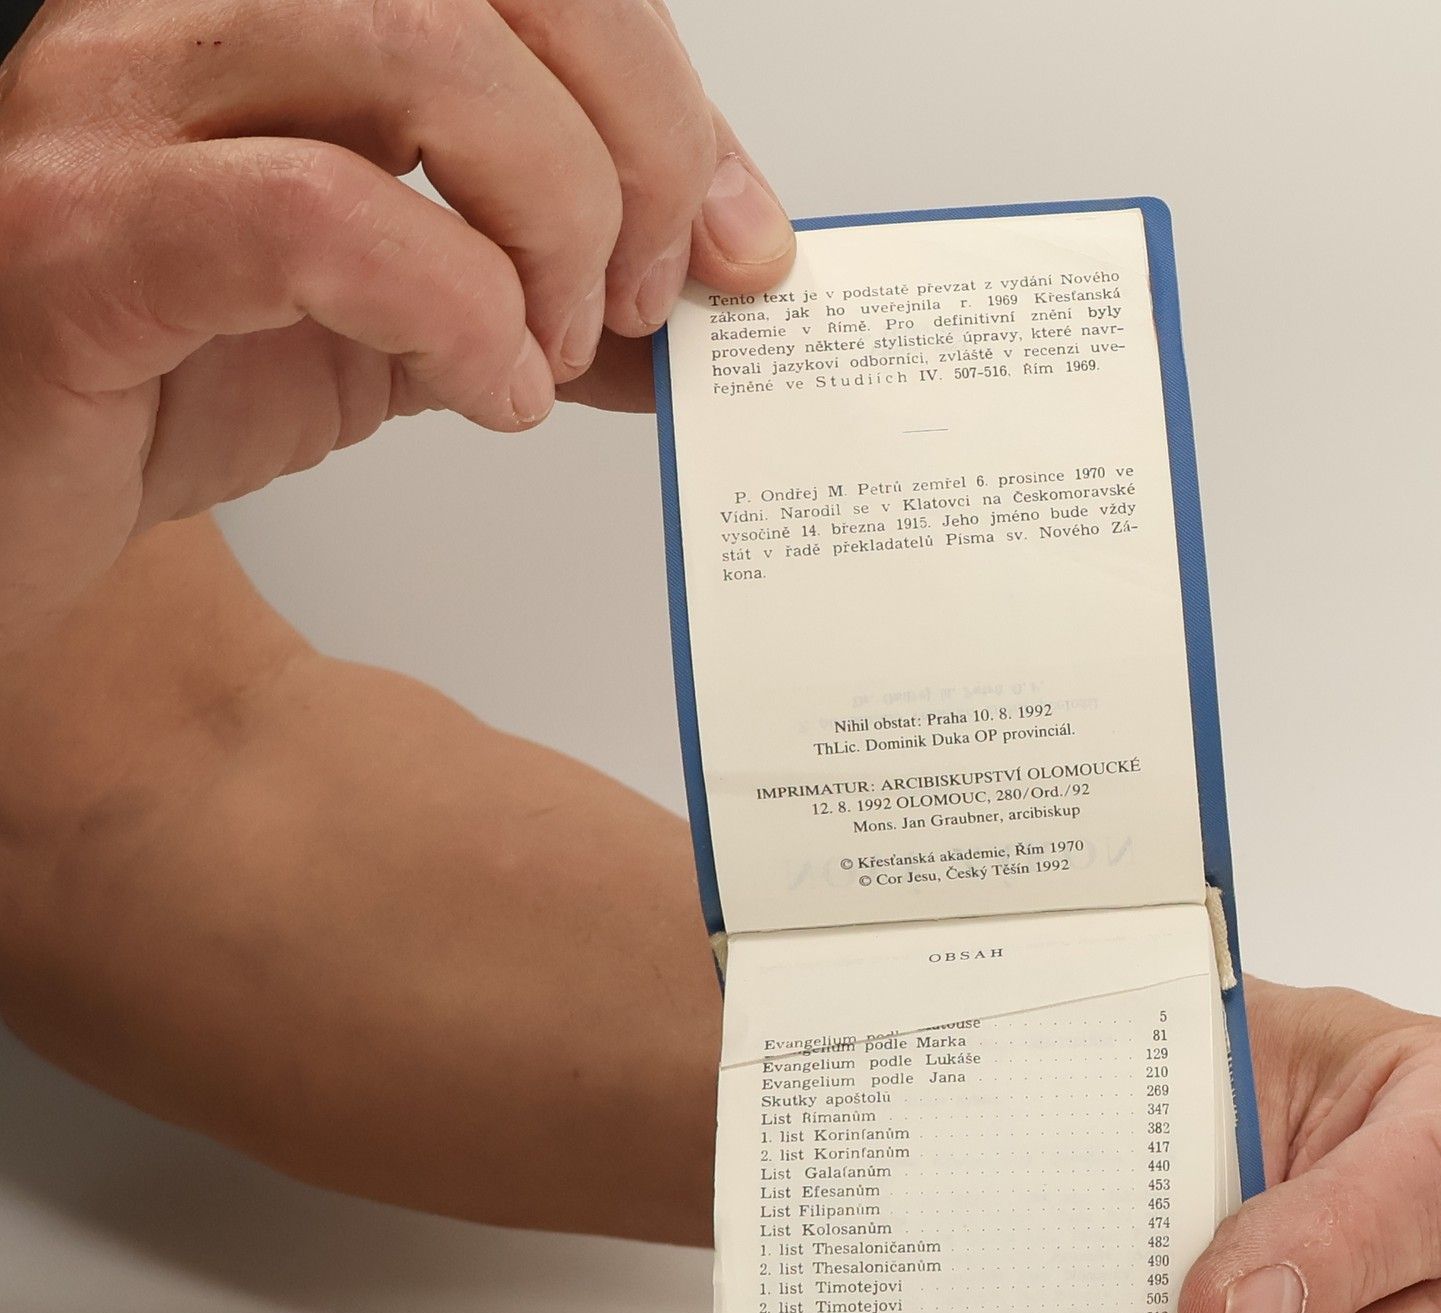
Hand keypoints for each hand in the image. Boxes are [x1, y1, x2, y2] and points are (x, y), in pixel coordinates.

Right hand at [0, 0, 791, 652]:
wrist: (15, 506)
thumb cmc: (175, 380)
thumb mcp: (410, 323)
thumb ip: (550, 291)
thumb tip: (705, 299)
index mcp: (288, 10)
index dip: (672, 96)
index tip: (739, 244)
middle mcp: (196, 13)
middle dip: (637, 146)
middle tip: (642, 296)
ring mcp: (124, 105)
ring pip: (421, 50)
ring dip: (549, 221)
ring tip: (546, 349)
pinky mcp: (86, 237)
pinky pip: (321, 219)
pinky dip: (457, 315)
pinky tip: (488, 391)